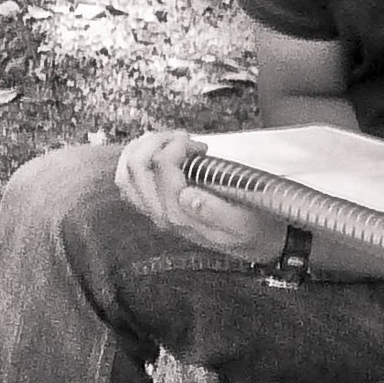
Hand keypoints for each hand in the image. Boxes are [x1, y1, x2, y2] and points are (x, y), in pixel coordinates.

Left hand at [114, 128, 285, 259]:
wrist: (257, 244)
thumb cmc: (252, 229)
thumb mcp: (243, 221)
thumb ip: (215, 211)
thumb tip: (187, 196)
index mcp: (181, 215)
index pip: (162, 165)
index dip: (177, 145)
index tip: (198, 145)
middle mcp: (162, 215)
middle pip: (137, 166)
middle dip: (157, 140)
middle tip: (182, 137)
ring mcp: (155, 212)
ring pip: (126, 174)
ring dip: (142, 148)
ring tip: (167, 140)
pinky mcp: (155, 208)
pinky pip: (129, 184)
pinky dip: (135, 162)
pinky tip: (154, 153)